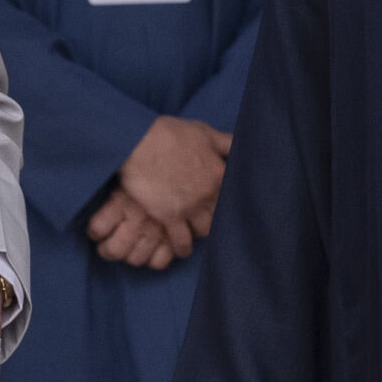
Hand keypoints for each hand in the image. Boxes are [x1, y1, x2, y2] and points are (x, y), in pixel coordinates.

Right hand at [92, 117, 227, 264]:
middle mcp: (208, 193)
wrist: (140, 141)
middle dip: (214, 218)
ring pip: (203, 230)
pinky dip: (183, 247)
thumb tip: (242, 143)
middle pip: (219, 215)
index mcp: (219, 173)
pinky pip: (181, 240)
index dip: (226, 201)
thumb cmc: (171, 133)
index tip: (221, 204)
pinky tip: (182, 250)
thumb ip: (225, 142)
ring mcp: (190, 207)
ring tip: (195, 234)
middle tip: (207, 221)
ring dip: (199, 233)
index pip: (231, 195)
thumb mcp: (204, 132)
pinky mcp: (169, 216)